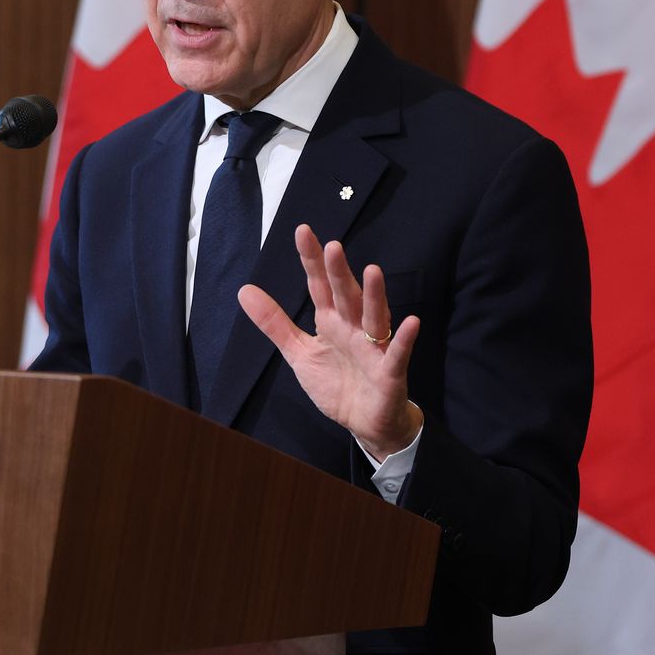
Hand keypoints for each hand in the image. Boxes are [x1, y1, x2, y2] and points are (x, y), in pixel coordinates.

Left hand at [238, 224, 422, 458]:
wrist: (365, 423)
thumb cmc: (336, 383)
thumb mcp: (299, 352)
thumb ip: (274, 323)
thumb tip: (244, 290)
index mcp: (331, 322)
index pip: (319, 286)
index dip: (312, 261)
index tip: (303, 231)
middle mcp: (353, 328)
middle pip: (346, 296)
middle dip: (339, 272)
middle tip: (332, 246)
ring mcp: (374, 348)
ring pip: (374, 317)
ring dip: (374, 296)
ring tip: (373, 271)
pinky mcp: (390, 372)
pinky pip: (398, 353)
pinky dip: (403, 339)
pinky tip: (410, 323)